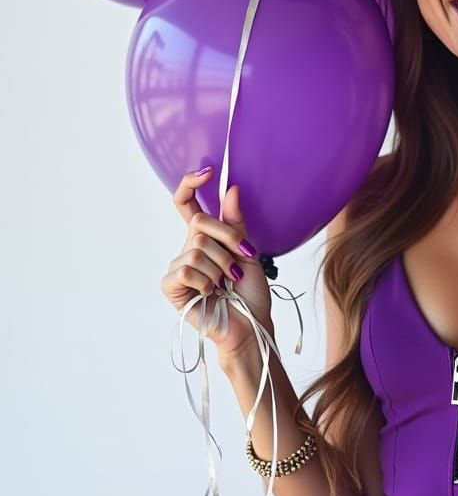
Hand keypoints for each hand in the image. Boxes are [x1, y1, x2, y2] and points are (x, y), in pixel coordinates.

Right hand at [160, 166, 272, 361]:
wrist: (250, 324)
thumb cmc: (249, 293)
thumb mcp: (248, 252)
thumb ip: (236, 223)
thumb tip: (231, 189)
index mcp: (205, 238)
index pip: (187, 204)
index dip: (191, 184)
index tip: (208, 171)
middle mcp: (188, 249)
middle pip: (201, 224)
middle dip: (228, 240)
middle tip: (241, 261)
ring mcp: (178, 267)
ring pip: (198, 248)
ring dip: (222, 267)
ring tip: (226, 284)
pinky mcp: (170, 285)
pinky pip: (188, 269)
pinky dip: (207, 281)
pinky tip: (211, 293)